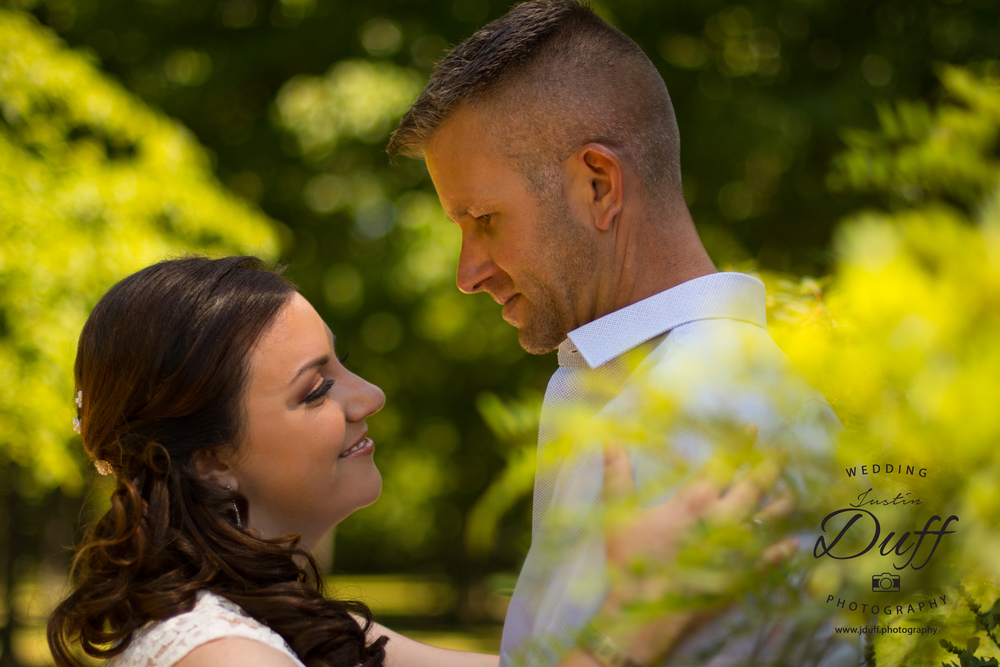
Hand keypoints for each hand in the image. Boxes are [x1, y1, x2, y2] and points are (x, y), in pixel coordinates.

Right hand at [592, 426, 796, 664]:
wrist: (644, 611)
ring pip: (769, 519)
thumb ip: (617, 475)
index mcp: (695, 500)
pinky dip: (782, 549)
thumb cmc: (631, 561)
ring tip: (792, 492)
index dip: (738, 444)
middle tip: (784, 452)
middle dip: (769, 466)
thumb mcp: (618, 514)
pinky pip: (770, 558)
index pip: (723, 463)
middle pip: (754, 486)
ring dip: (782, 503)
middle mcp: (723, 518)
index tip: (753, 429)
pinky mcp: (741, 574)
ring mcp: (736, 548)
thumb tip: (609, 441)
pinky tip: (792, 543)